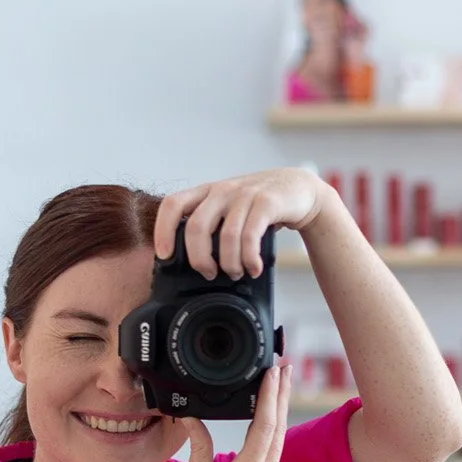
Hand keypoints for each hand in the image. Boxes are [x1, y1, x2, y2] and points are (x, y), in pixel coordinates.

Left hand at [154, 168, 330, 281]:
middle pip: (196, 227)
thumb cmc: (259, 204)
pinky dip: (250, 259)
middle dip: (199, 258)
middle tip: (208, 273)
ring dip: (229, 263)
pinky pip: (250, 237)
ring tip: (236, 272)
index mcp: (207, 192)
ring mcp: (244, 195)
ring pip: (226, 236)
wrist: (297, 188)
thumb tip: (191, 263)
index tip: (165, 256)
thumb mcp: (229, 209)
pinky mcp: (266, 204)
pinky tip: (253, 267)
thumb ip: (212, 226)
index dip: (163, 230)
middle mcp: (222, 191)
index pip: (173, 205)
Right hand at [177, 363, 291, 461]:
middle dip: (282, 394)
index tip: (273, 371)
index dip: (270, 395)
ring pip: (279, 438)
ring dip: (280, 408)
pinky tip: (270, 417)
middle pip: (278, 426)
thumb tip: (192, 420)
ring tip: (280, 383)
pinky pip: (273, 450)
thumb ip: (198, 450)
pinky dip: (273, 427)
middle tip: (284, 365)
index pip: (265, 425)